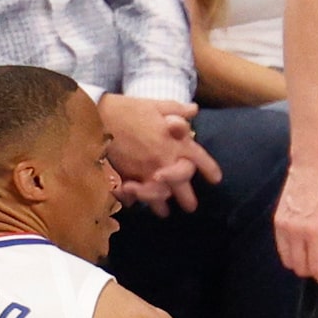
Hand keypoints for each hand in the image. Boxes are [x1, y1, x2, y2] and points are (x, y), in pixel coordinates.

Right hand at [99, 95, 217, 214]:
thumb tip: (194, 110)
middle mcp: (165, 159)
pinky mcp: (130, 179)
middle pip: (183, 186)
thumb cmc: (129, 109)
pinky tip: (140, 205)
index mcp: (176, 142)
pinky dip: (140, 201)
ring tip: (164, 212)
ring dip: (163, 206)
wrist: (101, 117)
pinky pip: (140, 197)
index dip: (210, 169)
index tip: (216, 179)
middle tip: (191, 207)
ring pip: (162, 197)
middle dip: (188, 199)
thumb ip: (177, 110)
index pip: (199, 159)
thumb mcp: (157, 104)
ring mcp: (147, 172)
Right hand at [274, 158, 317, 290]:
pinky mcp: (276, 223)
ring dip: (303, 265)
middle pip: (302, 269)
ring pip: (289, 262)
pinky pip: (282, 250)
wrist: (312, 167)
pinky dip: (293, 255)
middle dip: (316, 273)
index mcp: (315, 232)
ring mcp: (283, 228)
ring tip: (317, 255)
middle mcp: (295, 232)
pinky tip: (305, 247)